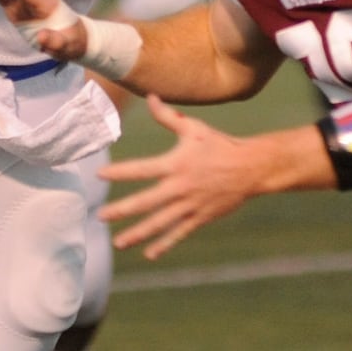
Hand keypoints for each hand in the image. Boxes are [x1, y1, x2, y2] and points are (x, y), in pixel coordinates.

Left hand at [99, 95, 255, 259]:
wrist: (251, 167)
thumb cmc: (220, 144)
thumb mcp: (195, 128)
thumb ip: (169, 116)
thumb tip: (150, 97)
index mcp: (176, 163)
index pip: (142, 169)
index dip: (120, 171)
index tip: (100, 174)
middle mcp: (180, 187)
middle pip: (145, 202)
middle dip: (122, 210)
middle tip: (101, 216)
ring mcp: (190, 205)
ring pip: (159, 223)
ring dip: (138, 234)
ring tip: (118, 242)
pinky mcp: (200, 217)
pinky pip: (179, 233)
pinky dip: (164, 244)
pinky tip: (149, 253)